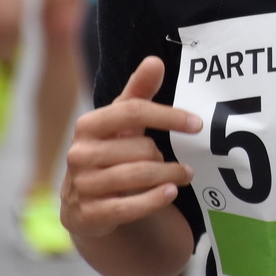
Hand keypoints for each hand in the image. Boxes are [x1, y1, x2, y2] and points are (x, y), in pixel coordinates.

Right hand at [61, 57, 198, 239]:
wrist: (83, 204)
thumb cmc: (109, 152)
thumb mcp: (120, 123)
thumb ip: (138, 92)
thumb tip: (155, 61)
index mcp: (87, 126)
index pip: (132, 112)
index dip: (167, 116)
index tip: (197, 123)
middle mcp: (79, 154)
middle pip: (141, 148)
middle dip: (165, 156)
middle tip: (176, 163)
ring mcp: (81, 185)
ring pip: (138, 176)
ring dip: (169, 175)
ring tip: (184, 175)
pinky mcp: (88, 214)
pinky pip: (127, 207)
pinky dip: (153, 200)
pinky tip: (170, 193)